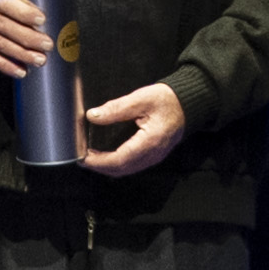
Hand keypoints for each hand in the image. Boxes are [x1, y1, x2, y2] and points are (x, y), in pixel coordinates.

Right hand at [0, 0, 58, 75]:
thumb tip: (37, 6)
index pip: (5, 2)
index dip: (23, 11)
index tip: (41, 19)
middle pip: (4, 27)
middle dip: (28, 37)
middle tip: (47, 44)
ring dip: (21, 54)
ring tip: (40, 59)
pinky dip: (6, 66)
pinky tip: (21, 71)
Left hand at [76, 83, 190, 176]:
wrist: (188, 104)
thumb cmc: (167, 100)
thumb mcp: (141, 98)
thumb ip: (116, 108)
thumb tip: (93, 116)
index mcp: (150, 142)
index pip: (120, 159)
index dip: (99, 161)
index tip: (83, 156)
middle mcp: (152, 155)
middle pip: (121, 169)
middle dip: (99, 166)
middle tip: (81, 157)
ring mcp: (154, 158)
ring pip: (126, 170)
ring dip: (106, 167)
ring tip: (90, 156)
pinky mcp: (153, 156)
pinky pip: (132, 166)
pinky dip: (116, 164)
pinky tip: (106, 155)